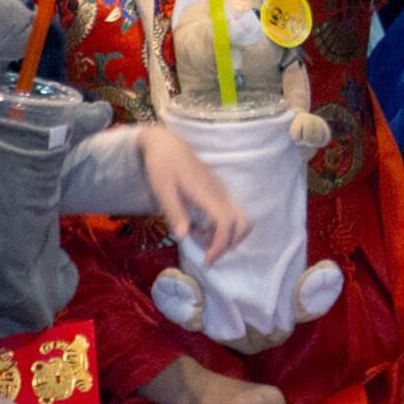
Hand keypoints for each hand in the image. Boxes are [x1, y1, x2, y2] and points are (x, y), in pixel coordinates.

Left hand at [138, 120, 251, 252]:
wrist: (167, 144)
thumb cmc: (162, 165)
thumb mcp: (162, 189)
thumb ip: (174, 212)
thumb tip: (184, 237)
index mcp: (206, 193)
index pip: (226, 222)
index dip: (220, 245)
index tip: (207, 260)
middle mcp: (220, 193)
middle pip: (242, 224)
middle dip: (228, 244)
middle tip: (205, 253)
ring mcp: (222, 192)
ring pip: (240, 220)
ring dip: (227, 237)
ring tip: (201, 238)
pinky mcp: (219, 192)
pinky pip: (231, 215)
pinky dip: (222, 229)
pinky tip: (200, 227)